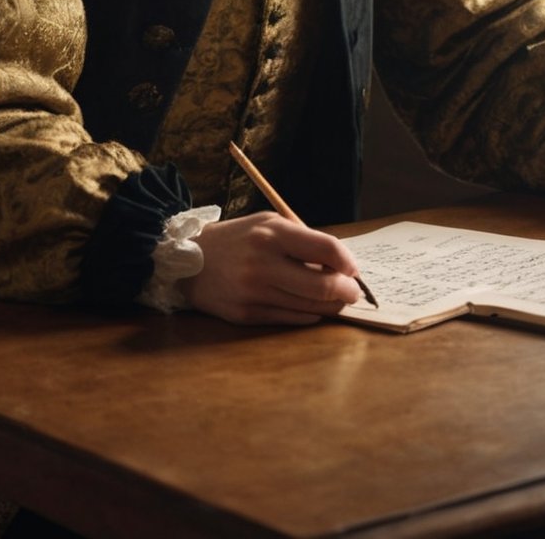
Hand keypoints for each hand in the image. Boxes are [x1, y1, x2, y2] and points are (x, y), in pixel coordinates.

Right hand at [177, 212, 362, 325]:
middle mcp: (262, 264)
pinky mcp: (246, 315)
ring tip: (337, 300)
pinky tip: (312, 308)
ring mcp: (254, 292)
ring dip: (331, 306)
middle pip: (322, 285)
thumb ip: (302, 240)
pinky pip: (291, 319)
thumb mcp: (268, 224)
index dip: (347, 262)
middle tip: (353, 292)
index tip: (353, 269)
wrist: (190, 262)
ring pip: (310, 307)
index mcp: (271, 234)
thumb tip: (340, 265)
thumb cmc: (239, 239)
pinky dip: (308, 315)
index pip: (325, 249)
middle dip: (347, 291)